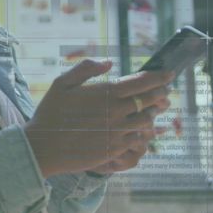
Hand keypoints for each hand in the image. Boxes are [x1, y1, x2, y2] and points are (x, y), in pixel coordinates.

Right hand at [22, 59, 173, 177]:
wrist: (43, 148)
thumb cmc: (50, 113)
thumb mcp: (62, 83)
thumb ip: (86, 68)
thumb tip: (109, 63)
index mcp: (106, 93)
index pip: (142, 82)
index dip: (159, 77)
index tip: (169, 74)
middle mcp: (117, 112)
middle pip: (150, 100)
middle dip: (160, 93)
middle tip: (165, 90)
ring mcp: (118, 133)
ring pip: (147, 120)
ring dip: (153, 112)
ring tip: (155, 108)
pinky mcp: (116, 149)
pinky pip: (138, 139)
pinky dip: (143, 132)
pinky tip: (142, 129)